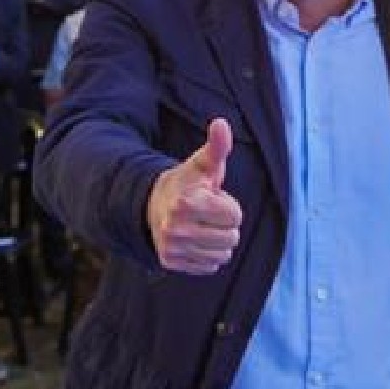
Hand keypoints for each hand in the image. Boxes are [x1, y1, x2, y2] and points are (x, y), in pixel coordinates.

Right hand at [145, 118, 242, 274]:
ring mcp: (172, 247)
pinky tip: (195, 239)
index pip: (235, 216)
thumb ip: (217, 146)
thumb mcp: (203, 164)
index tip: (213, 198)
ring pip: (223, 254)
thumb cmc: (188, 183)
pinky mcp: (171, 262)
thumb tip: (221, 123)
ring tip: (203, 226)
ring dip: (218, 241)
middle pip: (231, 238)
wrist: (154, 204)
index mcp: (186, 202)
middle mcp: (176, 228)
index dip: (229, 206)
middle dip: (225, 225)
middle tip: (208, 214)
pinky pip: (210, 266)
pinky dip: (207, 255)